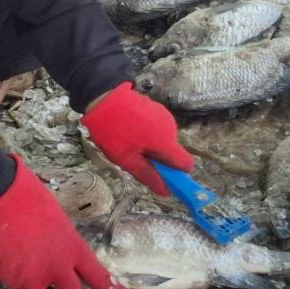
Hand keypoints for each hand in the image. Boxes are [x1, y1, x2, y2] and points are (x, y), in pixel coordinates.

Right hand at [0, 157, 127, 288]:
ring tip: (23, 250)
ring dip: (34, 277)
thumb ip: (64, 244)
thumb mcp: (59, 221)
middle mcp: (57, 268)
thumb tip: (61, 254)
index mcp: (74, 249)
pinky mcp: (12, 280)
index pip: (99, 277)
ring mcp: (34, 277)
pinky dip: (13, 272)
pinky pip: (16, 281)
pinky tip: (8, 251)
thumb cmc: (30, 200)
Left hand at [81, 81, 193, 195]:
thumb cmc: (114, 131)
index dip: (179, 175)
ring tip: (130, 140)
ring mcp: (165, 117)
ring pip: (164, 141)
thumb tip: (165, 190)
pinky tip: (132, 128)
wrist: (103, 98)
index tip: (165, 179)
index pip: (186, 164)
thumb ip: (148, 175)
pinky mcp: (158, 109)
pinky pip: (159, 129)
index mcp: (165, 143)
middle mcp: (170, 129)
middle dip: (158, 160)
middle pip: (172, 153)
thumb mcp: (127, 159)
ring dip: (152, 146)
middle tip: (135, 157)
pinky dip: (149, 133)